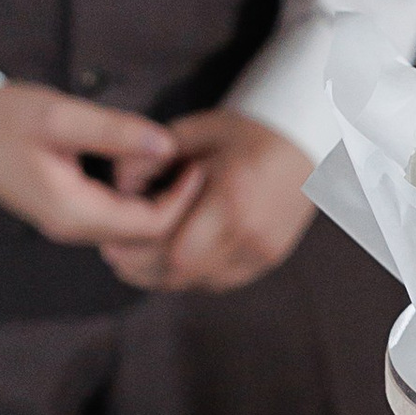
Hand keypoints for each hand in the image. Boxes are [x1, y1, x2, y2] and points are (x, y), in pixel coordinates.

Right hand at [0, 83, 203, 251]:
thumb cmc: (2, 117)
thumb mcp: (61, 118)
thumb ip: (116, 132)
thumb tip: (168, 146)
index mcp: (73, 213)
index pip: (151, 228)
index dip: (183, 199)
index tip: (196, 162)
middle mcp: (72, 228)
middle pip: (145, 237)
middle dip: (177, 206)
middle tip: (194, 162)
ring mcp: (68, 223)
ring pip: (131, 229)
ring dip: (160, 202)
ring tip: (178, 162)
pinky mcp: (66, 210)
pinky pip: (116, 216)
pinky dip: (140, 198)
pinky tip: (150, 167)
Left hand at [102, 107, 315, 293]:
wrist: (305, 140)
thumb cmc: (246, 131)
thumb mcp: (193, 132)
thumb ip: (150, 160)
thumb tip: (115, 188)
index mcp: (232, 199)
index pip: (175, 253)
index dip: (138, 255)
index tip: (110, 243)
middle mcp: (251, 234)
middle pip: (182, 275)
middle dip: (142, 269)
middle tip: (114, 255)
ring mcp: (264, 251)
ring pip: (198, 283)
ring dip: (164, 275)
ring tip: (136, 258)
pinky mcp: (269, 259)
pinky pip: (218, 281)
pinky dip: (191, 274)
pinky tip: (172, 258)